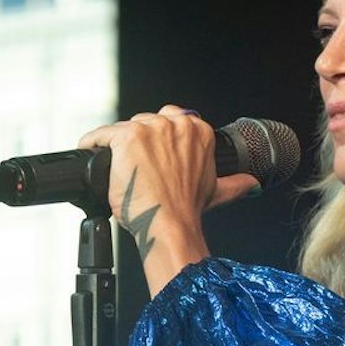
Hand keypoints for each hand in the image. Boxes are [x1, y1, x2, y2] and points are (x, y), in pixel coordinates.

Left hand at [76, 107, 258, 295]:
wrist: (169, 224)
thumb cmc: (186, 209)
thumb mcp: (216, 192)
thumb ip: (236, 184)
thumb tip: (251, 184)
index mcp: (198, 131)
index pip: (168, 121)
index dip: (157, 141)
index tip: (152, 159)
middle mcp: (176, 124)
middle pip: (144, 123)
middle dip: (138, 145)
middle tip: (137, 171)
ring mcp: (151, 129)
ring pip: (123, 129)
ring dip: (116, 148)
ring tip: (119, 171)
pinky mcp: (126, 137)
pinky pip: (101, 135)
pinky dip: (93, 145)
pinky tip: (96, 159)